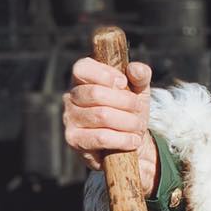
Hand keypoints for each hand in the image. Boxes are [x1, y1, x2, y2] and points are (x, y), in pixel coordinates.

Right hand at [64, 58, 158, 195]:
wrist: (129, 142)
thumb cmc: (130, 110)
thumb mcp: (139, 89)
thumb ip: (141, 74)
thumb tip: (134, 69)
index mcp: (83, 79)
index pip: (82, 68)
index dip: (105, 74)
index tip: (124, 83)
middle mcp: (71, 97)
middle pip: (95, 93)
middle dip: (125, 101)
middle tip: (138, 108)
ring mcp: (69, 119)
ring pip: (101, 115)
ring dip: (127, 121)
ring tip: (138, 125)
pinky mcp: (74, 140)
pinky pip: (101, 137)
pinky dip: (122, 139)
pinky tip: (133, 140)